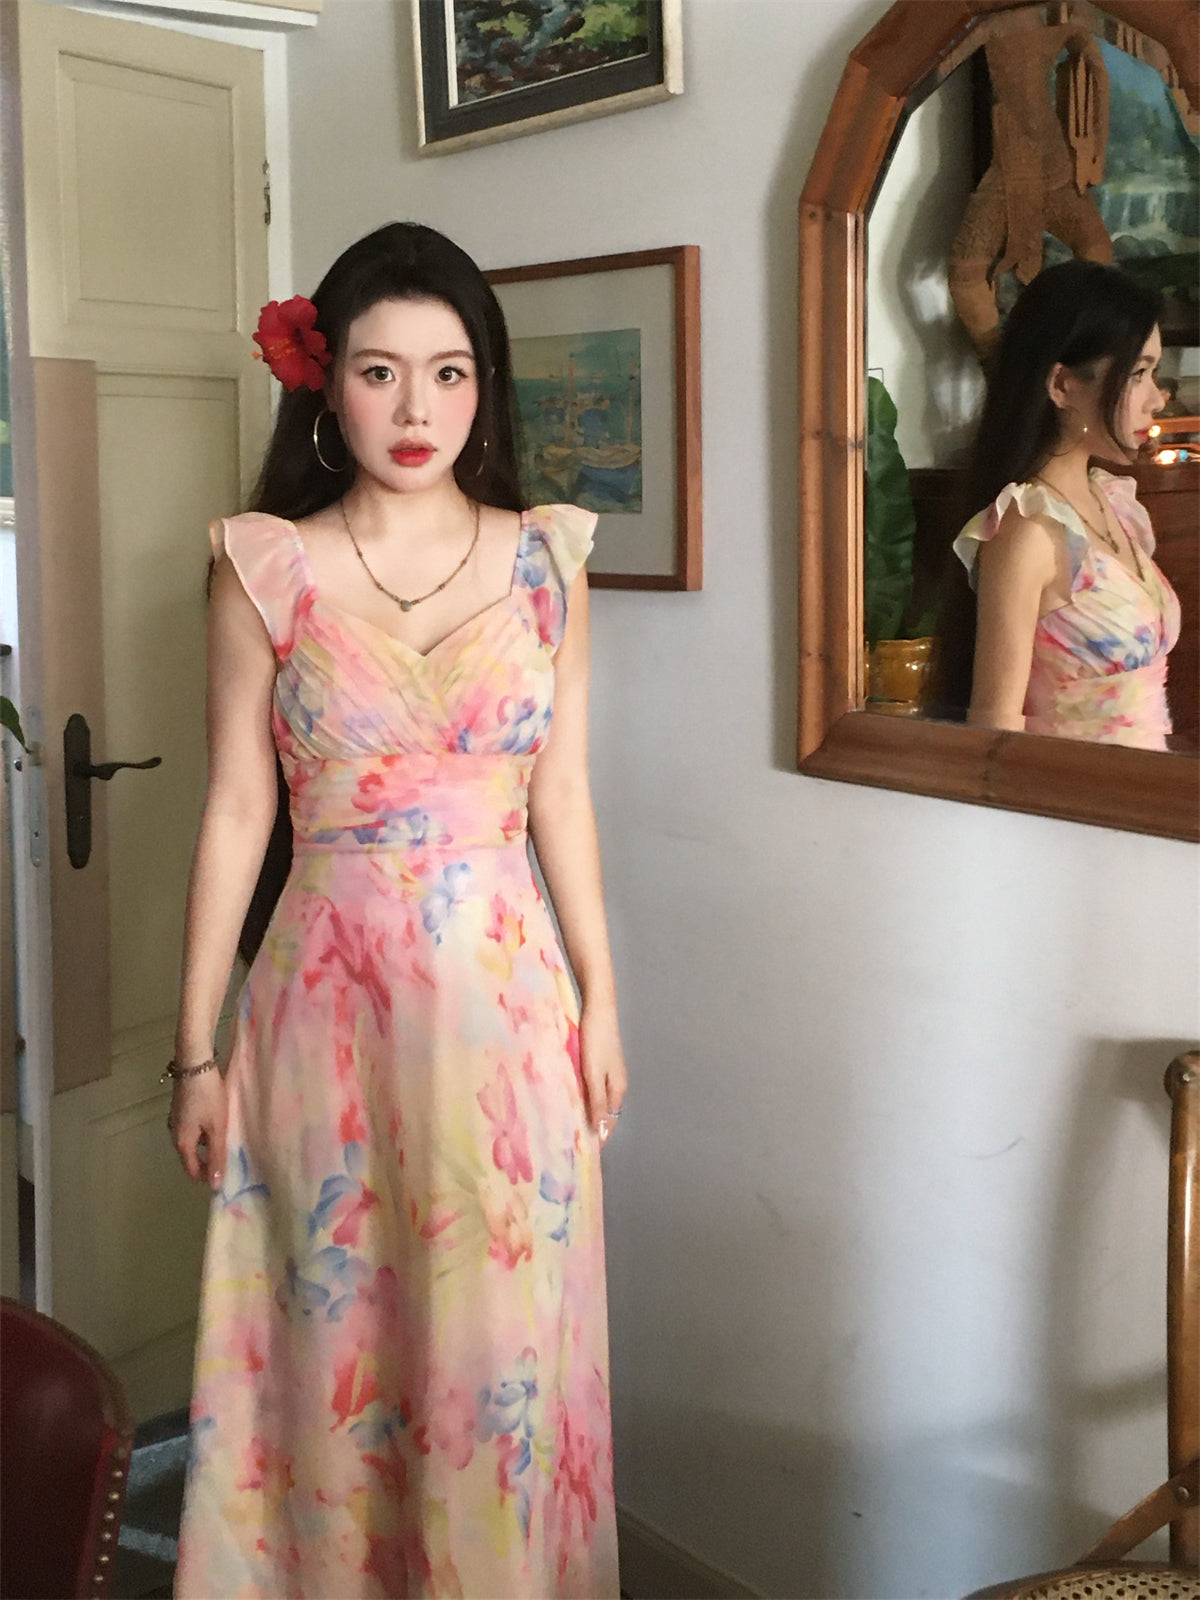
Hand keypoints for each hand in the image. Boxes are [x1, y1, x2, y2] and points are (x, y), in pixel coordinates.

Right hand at [168, 1069, 227, 1189]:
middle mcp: (175, 1134)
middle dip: (210, 1161)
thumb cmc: (208, 1097)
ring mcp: (176, 1121)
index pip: (193, 1171)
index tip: (227, 1174)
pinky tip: (219, 1123)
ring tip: (228, 1139)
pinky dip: (205, 1132)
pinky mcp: (181, 1109)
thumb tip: (216, 1185)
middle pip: (192, 1157)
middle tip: (231, 1157)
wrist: (195, 1064)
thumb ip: (217, 1155)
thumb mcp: (217, 1127)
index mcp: (182, 1143)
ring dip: (208, 1145)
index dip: (209, 1176)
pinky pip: (193, 1129)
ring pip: (193, 1142)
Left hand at [579, 1003, 626, 1147]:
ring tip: (567, 1122)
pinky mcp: (600, 1062)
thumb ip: (597, 1102)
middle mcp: (616, 1083)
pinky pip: (593, 1087)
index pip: (609, 1122)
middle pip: (605, 1112)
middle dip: (591, 1126)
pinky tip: (570, 1096)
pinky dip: (584, 1096)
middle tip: (569, 1140)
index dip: (598, 1136)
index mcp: (617, 1089)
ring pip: (598, 1099)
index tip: (583, 1152)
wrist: (599, 1009)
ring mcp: (609, 1072)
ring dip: (587, 1112)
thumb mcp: (594, 1074)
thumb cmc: (596, 1041)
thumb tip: (602, 1130)